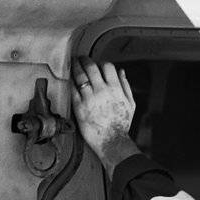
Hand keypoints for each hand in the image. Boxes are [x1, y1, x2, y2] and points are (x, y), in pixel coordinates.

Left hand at [71, 58, 139, 172]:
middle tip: (81, 58)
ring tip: (73, 64)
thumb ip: (126, 85)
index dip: (101, 63)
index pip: (107, 66)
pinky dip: (70, 82)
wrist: (112, 141)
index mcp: (116, 88)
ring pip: (80, 76)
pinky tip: (69, 79)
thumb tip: (121, 71)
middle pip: (91, 67)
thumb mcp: (130, 104)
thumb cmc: (121, 125)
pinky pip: (73, 89)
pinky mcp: (79, 107)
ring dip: (75, 67)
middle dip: (85, 60)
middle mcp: (102, 91)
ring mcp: (89, 98)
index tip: (97, 64)